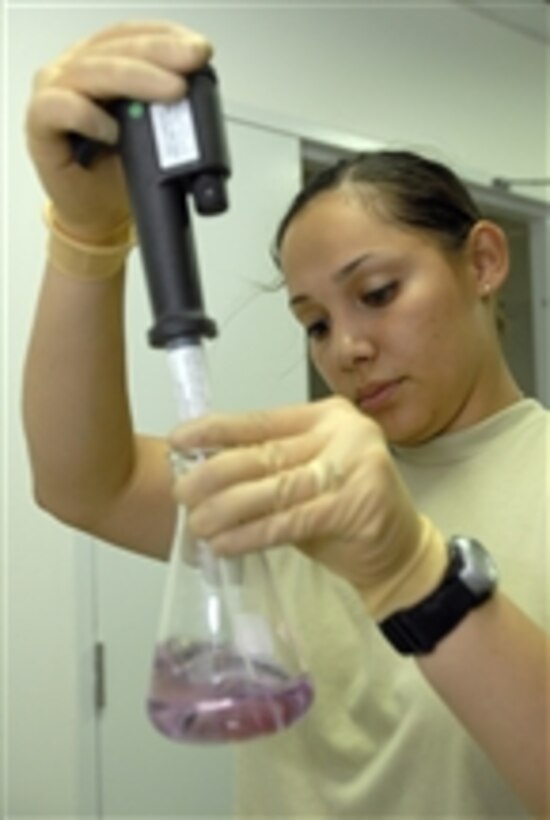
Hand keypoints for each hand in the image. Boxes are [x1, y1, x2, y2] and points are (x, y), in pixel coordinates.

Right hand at [25, 20, 212, 239]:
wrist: (97, 212)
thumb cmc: (119, 170)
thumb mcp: (154, 135)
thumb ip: (169, 110)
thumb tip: (202, 94)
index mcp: (104, 62)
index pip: (132, 36)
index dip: (166, 35)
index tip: (198, 49)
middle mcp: (77, 69)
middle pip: (116, 49)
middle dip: (160, 53)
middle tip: (192, 61)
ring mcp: (55, 93)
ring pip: (92, 72)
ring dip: (136, 79)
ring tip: (171, 91)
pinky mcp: (40, 124)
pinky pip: (58, 108)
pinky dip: (86, 115)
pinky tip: (112, 130)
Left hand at [170, 397, 446, 618]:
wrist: (399, 551)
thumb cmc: (346, 511)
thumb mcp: (306, 476)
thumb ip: (267, 466)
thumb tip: (203, 467)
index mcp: (327, 416)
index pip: (261, 420)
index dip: (216, 430)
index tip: (180, 439)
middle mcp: (344, 432)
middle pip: (264, 454)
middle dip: (214, 475)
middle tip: (182, 492)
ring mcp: (355, 466)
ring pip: (274, 487)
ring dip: (227, 508)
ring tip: (198, 522)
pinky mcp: (356, 505)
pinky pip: (289, 520)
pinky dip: (252, 533)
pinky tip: (226, 543)